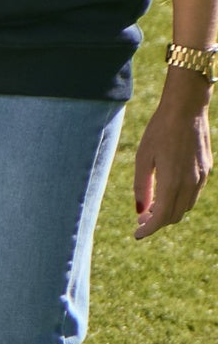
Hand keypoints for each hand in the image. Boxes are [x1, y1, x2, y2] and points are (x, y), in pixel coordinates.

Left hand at [134, 75, 211, 238]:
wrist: (187, 109)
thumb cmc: (160, 130)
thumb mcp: (143, 157)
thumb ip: (142, 186)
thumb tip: (140, 210)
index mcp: (173, 182)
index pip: (162, 217)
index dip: (149, 229)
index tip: (137, 235)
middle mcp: (191, 183)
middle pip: (175, 215)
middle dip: (157, 222)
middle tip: (141, 220)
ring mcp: (201, 177)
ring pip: (186, 206)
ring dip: (170, 211)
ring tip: (152, 206)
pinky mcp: (206, 169)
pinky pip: (193, 194)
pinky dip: (179, 199)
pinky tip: (167, 192)